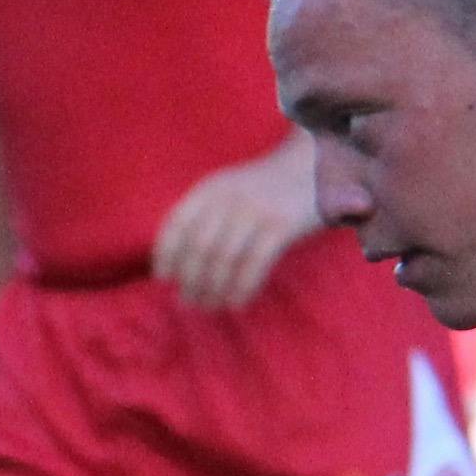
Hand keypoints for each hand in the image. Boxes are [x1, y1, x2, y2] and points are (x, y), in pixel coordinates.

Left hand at [152, 141, 319, 312]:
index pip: (176, 225)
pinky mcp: (280, 225)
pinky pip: (253, 264)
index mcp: (209, 189)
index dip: (166, 255)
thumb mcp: (226, 191)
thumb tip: (174, 265)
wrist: (312, 169)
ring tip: (210, 306)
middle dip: (190, 280)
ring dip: (214, 289)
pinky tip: (236, 303)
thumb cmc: (261, 190)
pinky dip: (241, 288)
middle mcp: (228, 198)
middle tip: (188, 301)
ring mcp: (254, 211)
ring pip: (224, 259)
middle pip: (198, 248)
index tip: (164, 279)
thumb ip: (202, 217)